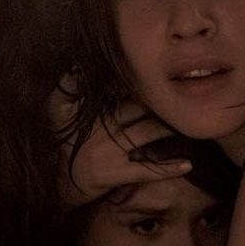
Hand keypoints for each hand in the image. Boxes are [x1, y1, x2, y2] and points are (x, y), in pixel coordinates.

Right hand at [49, 73, 191, 207]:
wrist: (56, 181)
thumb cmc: (59, 141)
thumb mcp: (55, 109)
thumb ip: (67, 84)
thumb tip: (79, 64)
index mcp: (95, 111)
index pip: (124, 92)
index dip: (145, 86)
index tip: (164, 79)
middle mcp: (104, 128)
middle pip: (142, 110)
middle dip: (163, 105)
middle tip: (187, 100)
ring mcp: (111, 152)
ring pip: (149, 134)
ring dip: (171, 129)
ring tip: (189, 124)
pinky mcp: (116, 173)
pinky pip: (146, 169)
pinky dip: (167, 168)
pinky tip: (188, 164)